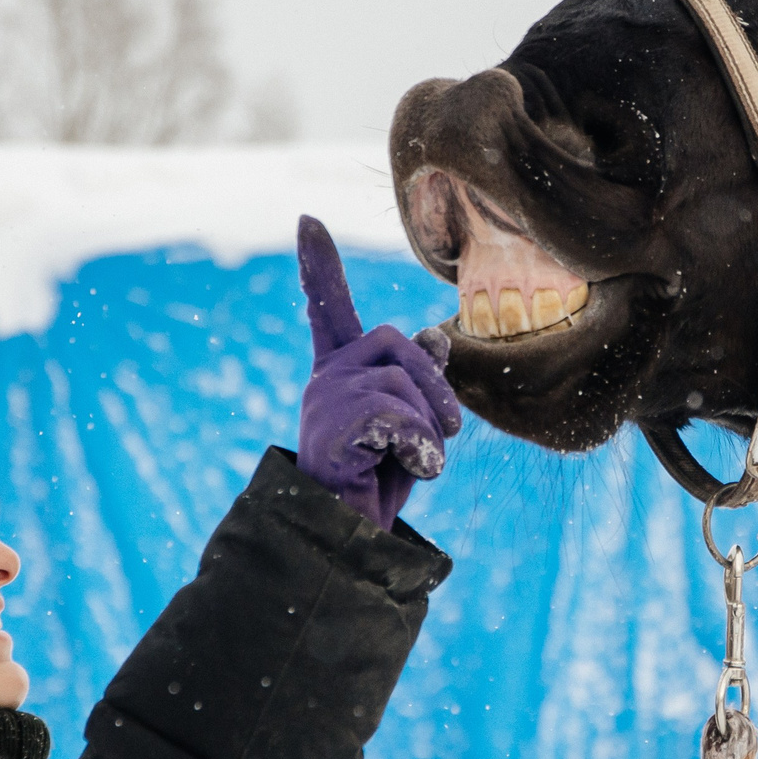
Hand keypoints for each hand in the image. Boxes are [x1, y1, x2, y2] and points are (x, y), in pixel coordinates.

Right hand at [296, 216, 460, 529]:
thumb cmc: (378, 481)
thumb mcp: (409, 426)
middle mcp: (326, 378)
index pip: (329, 308)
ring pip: (404, 385)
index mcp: (340, 372)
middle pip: (396, 340)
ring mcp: (324, 400)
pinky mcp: (331, 427)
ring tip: (416, 461)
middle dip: (434, 384)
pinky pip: (398, 417)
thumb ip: (418, 382)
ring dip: (430, 428)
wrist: (348, 537)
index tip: (307, 221)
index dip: (319, 266)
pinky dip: (420, 448)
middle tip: (449, 431)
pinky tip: (411, 470)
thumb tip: (433, 332)